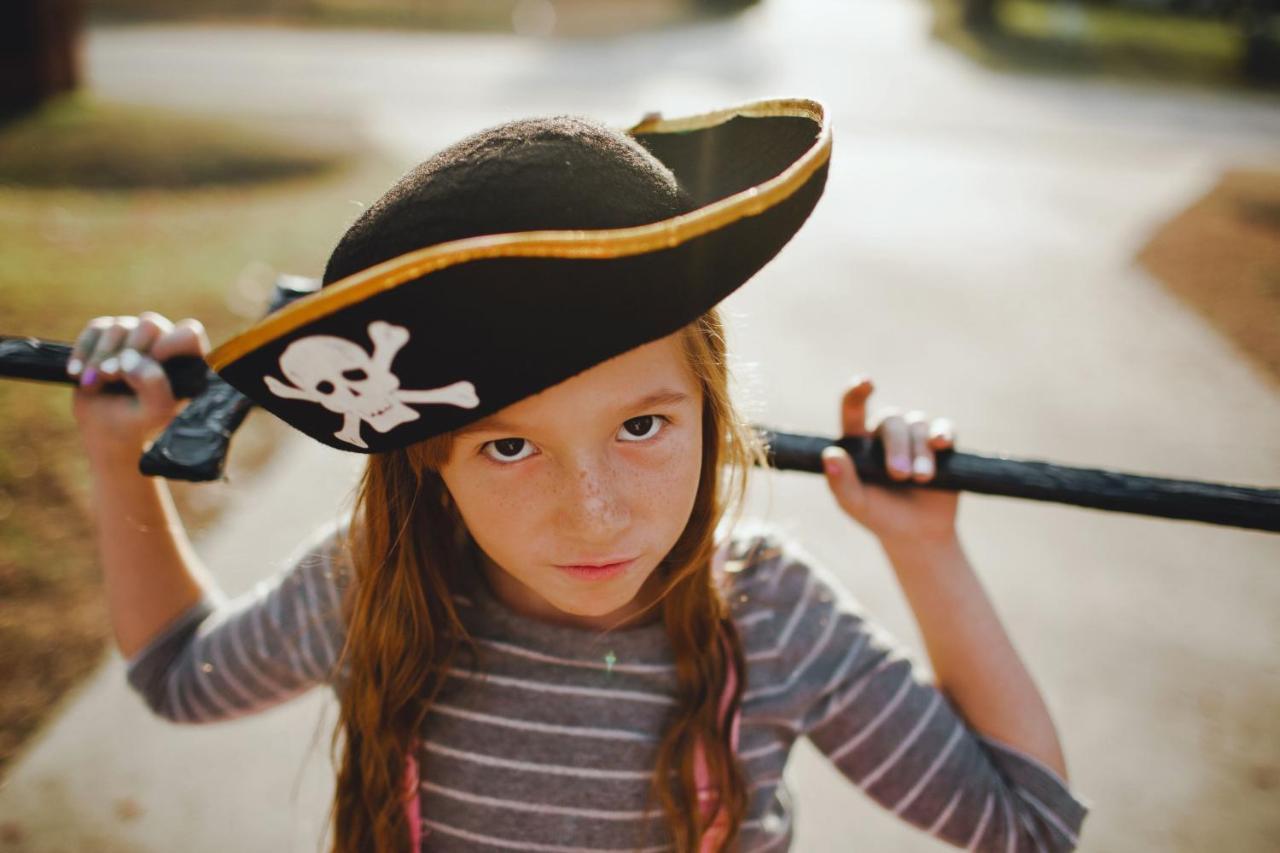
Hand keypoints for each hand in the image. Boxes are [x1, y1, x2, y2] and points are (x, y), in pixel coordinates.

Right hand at [68, 312, 209, 463]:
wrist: (107, 432)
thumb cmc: (139, 423)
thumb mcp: (154, 411)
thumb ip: (153, 384)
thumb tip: (129, 358)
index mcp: (186, 362)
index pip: (188, 334)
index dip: (170, 342)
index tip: (154, 360)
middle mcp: (163, 344)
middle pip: (150, 324)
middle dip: (127, 350)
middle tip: (111, 374)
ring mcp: (135, 338)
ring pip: (120, 326)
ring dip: (101, 355)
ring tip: (93, 382)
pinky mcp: (108, 338)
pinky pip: (95, 328)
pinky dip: (83, 350)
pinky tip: (77, 373)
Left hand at [821, 376, 958, 545]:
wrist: (917, 534)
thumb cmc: (879, 515)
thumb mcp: (856, 504)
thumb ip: (841, 482)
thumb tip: (830, 455)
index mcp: (858, 441)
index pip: (853, 409)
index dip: (856, 392)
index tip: (865, 382)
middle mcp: (884, 432)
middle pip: (891, 420)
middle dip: (896, 447)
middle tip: (900, 475)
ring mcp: (914, 436)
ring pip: (918, 425)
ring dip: (920, 451)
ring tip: (921, 478)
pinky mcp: (940, 444)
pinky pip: (943, 427)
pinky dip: (943, 433)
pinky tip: (941, 443)